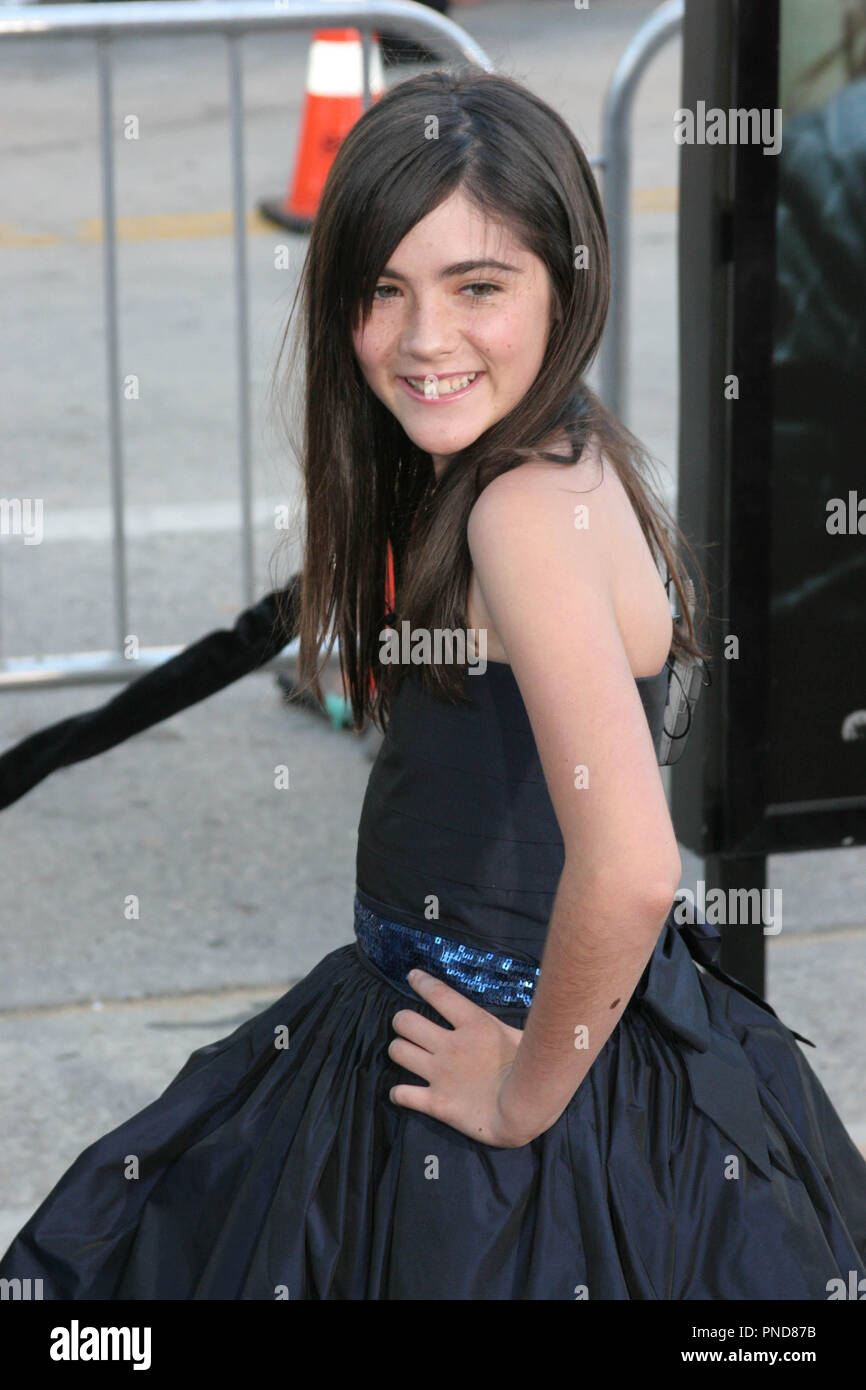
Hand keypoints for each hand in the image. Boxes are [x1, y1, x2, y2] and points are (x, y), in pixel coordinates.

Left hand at [387, 968, 534, 1147]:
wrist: (528, 1111)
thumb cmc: (532, 1070)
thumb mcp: (521, 1036)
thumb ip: (504, 1024)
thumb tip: (520, 1009)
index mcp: (474, 1025)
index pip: (439, 994)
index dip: (421, 982)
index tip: (412, 976)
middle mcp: (451, 1046)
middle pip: (405, 1021)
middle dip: (402, 1021)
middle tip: (407, 1027)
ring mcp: (440, 1074)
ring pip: (398, 1051)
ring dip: (399, 1050)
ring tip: (406, 1053)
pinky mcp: (436, 1103)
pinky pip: (402, 1094)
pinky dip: (398, 1093)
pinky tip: (402, 1093)